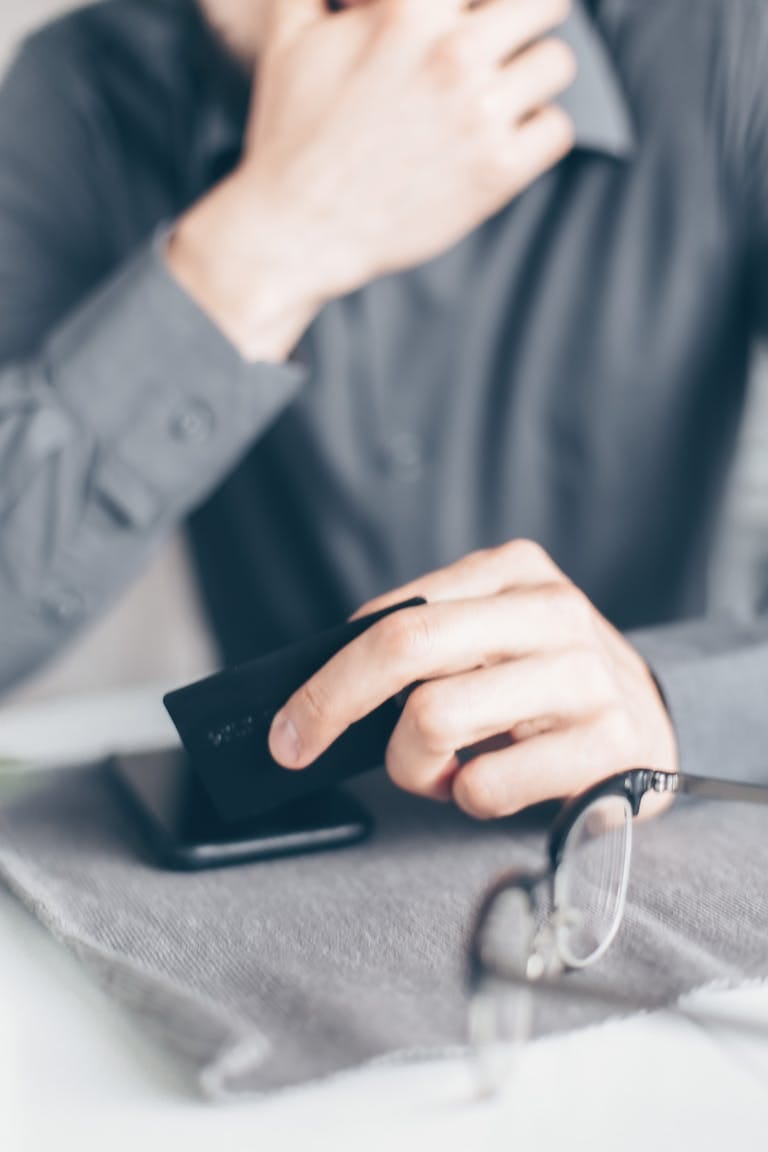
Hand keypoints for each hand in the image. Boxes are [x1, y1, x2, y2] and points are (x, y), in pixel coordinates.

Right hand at [247, 0, 575, 297]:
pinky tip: (500, 141)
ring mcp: (479, 116)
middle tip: (506, 45)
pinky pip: (556, 129)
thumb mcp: (291, 37)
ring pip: (557, 63)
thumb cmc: (291, 137)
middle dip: (526, 20)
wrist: (296, 230)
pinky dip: (536, 133)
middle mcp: (452, 55)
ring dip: (533, 78)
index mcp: (409, 8)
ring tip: (500, 97)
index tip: (475, 18)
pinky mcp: (496, 173)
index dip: (481, 2)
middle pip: (547, 2)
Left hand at [268, 541, 678, 819]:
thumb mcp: (490, 637)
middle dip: (331, 704)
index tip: (289, 720)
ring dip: (414, 766)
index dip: (327, 672)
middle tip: (299, 747)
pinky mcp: (609, 742)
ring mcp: (584, 674)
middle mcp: (551, 611)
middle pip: (405, 646)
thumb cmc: (544, 684)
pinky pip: (485, 785)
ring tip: (443, 771)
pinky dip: (467, 798)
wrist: (651, 719)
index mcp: (513, 571)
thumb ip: (424, 643)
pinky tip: (493, 784)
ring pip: (434, 718)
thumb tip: (322, 687)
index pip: (394, 616)